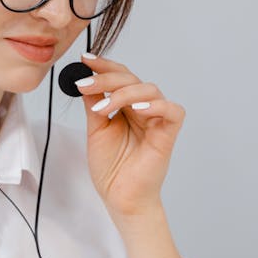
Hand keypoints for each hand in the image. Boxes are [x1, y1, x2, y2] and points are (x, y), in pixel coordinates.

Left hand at [75, 54, 184, 217]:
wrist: (119, 197)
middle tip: (85, 84)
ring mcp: (157, 120)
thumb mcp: (96, 130)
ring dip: (123, 93)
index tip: (85, 59)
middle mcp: (144, 109)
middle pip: (132, 79)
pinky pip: (173, 111)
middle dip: (107, 78)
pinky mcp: (168, 134)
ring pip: (150, 89)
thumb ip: (95, 104)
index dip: (105, 66)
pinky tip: (137, 109)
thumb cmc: (111, 168)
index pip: (120, 78)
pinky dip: (156, 105)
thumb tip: (85, 79)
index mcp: (127, 106)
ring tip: (103, 109)